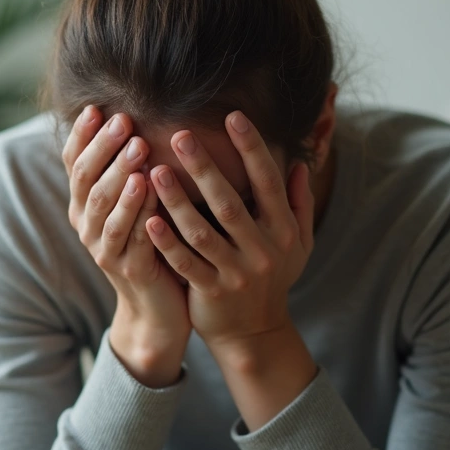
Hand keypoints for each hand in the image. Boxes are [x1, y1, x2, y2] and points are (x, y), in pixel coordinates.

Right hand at [62, 105, 190, 386]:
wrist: (157, 308)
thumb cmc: (151, 244)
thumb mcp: (133, 204)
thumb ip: (127, 169)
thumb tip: (130, 115)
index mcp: (85, 206)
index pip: (74, 164)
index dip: (82, 137)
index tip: (97, 108)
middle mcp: (87, 226)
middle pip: (87, 181)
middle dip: (104, 148)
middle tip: (123, 121)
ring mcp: (104, 249)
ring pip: (104, 208)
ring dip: (120, 175)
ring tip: (137, 149)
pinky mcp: (128, 268)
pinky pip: (131, 235)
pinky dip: (139, 210)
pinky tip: (150, 189)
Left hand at [144, 110, 314, 352]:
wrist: (256, 333)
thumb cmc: (274, 278)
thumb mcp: (299, 244)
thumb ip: (299, 203)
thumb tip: (301, 163)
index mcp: (284, 231)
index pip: (269, 182)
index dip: (252, 148)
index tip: (233, 117)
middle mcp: (262, 250)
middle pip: (230, 203)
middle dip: (205, 168)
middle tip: (179, 135)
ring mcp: (236, 274)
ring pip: (202, 233)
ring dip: (177, 201)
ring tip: (154, 171)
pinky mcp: (211, 293)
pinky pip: (185, 264)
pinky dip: (167, 243)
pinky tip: (148, 220)